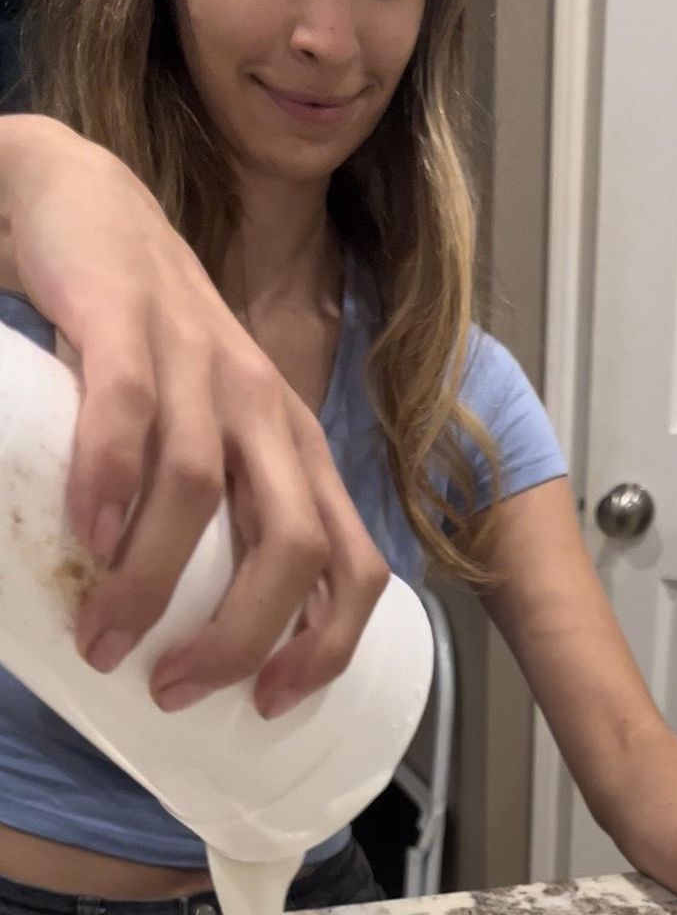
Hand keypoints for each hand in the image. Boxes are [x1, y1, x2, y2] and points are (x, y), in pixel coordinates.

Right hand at [6, 117, 387, 714]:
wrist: (84, 209)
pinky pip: (130, 414)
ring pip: (201, 492)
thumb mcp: (204, 437)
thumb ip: (209, 515)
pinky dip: (110, 482)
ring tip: (102, 639)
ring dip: (151, 584)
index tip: (271, 705)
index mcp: (295, 453)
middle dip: (241, 637)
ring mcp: (202, 364)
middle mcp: (266, 413)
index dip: (326, 646)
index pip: (354, 564)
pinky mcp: (129, 323)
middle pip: (293, 545)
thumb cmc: (145, 350)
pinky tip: (88, 535)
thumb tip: (178, 632)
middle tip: (175, 690)